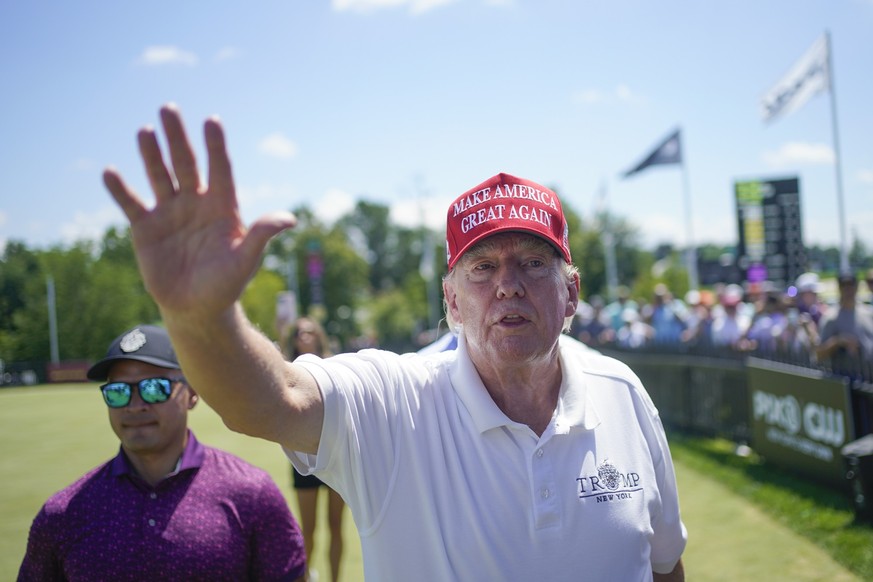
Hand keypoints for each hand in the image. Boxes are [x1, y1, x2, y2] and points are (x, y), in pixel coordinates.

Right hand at [103, 105, 295, 318]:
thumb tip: (290, 219)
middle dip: (178, 138)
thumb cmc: (227, 284)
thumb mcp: (246, 260)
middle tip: (168, 108)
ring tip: (144, 131)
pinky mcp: (145, 228)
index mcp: (222, 206)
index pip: (220, 169)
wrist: (197, 308)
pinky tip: (110, 172)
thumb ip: (262, 236)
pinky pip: (131, 204)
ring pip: (158, 176)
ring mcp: (169, 212)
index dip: (216, 146)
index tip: (212, 120)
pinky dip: (120, 190)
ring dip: (150, 154)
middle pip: (186, 164)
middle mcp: (195, 202)